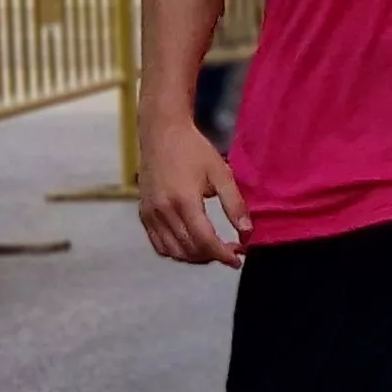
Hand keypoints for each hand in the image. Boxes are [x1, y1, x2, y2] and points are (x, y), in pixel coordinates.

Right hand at [135, 118, 248, 266]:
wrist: (162, 132)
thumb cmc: (193, 149)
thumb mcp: (221, 173)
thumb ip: (234, 204)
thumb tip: (247, 232)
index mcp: (183, 201)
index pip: (205, 241)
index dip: (223, 255)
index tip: (238, 259)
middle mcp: (163, 211)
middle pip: (189, 250)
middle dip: (213, 256)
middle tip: (231, 251)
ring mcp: (150, 214)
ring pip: (173, 252)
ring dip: (195, 257)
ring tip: (213, 250)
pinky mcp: (143, 213)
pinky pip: (159, 244)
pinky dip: (176, 251)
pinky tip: (191, 245)